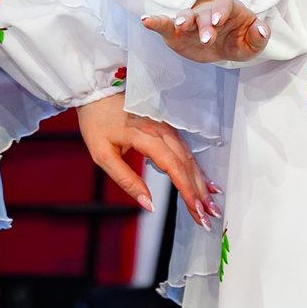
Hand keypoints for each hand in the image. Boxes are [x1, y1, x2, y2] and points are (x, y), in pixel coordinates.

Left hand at [74, 93, 218, 225]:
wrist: (96, 91)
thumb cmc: (96, 122)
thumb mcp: (102, 155)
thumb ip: (126, 181)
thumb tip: (149, 205)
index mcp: (145, 135)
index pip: (173, 167)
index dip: (187, 190)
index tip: (196, 211)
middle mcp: (161, 130)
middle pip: (187, 164)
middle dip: (200, 192)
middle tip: (209, 216)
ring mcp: (166, 127)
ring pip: (189, 158)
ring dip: (201, 182)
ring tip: (211, 204)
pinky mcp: (166, 127)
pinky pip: (186, 150)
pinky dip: (197, 168)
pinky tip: (205, 182)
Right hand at [141, 0, 267, 63]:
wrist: (223, 48)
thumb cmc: (239, 41)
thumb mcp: (252, 44)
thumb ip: (259, 37)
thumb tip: (262, 29)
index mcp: (229, 10)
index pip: (225, 4)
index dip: (221, 11)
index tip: (218, 21)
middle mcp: (208, 12)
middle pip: (204, 13)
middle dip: (204, 25)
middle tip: (206, 39)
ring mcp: (191, 21)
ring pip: (185, 15)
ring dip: (182, 19)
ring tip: (179, 25)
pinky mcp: (176, 32)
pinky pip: (164, 24)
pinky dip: (155, 22)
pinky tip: (145, 21)